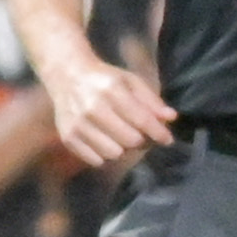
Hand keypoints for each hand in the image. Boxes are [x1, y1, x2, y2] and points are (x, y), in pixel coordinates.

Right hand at [41, 47, 176, 169]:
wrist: (66, 76)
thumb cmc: (104, 79)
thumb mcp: (130, 81)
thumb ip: (151, 100)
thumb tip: (170, 118)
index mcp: (112, 90)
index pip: (142, 120)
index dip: (159, 133)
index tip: (167, 139)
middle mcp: (93, 108)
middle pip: (131, 141)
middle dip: (141, 140)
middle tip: (141, 135)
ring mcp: (78, 125)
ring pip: (114, 154)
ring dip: (123, 149)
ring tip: (122, 138)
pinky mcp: (68, 138)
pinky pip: (96, 161)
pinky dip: (105, 155)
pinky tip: (106, 142)